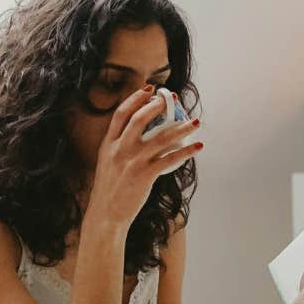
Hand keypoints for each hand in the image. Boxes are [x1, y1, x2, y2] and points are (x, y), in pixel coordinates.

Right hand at [86, 86, 202, 226]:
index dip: (135, 98)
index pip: (121, 114)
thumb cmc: (109, 190)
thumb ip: (119, 146)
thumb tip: (141, 134)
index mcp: (108, 144)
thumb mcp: (107, 162)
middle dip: (158, 106)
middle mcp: (120, 149)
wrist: (106, 214)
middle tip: (173, 99)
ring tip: (195, 122)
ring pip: (161, 138)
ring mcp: (133, 161)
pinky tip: (198, 147)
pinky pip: (170, 159)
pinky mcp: (145, 175)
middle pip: (140, 119)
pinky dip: (186, 152)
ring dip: (181, 128)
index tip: (149, 89)